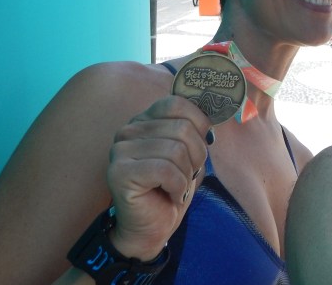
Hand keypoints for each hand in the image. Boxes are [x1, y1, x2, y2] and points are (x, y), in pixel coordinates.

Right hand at [105, 95, 211, 260]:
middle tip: (188, 175)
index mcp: (144, 120)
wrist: (152, 228)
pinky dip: (177, 186)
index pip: (177, 104)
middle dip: (196, 155)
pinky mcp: (120, 172)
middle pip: (181, 128)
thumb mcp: (188, 151)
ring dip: (186, 174)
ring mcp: (120, 150)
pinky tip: (171, 195)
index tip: (201, 145)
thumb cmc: (171, 188)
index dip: (198, 123)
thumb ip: (193, 128)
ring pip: (176, 150)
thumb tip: (212, 114)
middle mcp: (128, 130)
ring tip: (177, 186)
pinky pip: (165, 170)